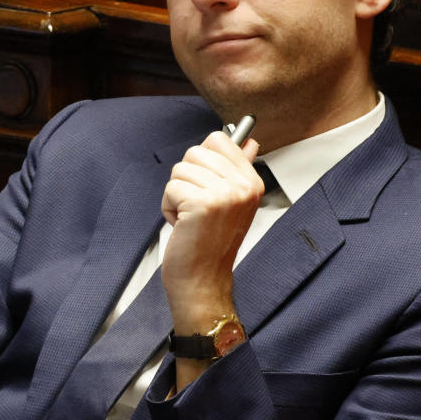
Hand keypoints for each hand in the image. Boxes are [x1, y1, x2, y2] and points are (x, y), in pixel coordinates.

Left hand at [160, 131, 261, 325]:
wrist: (203, 280)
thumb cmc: (211, 244)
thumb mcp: (232, 203)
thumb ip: (237, 169)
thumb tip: (248, 141)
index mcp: (252, 182)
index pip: (220, 139)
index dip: (202, 161)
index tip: (205, 184)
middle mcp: (243, 186)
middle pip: (196, 151)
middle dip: (186, 179)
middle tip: (197, 207)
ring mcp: (225, 194)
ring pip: (180, 169)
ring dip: (176, 194)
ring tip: (190, 218)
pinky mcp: (203, 204)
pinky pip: (171, 188)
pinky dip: (168, 207)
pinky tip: (182, 225)